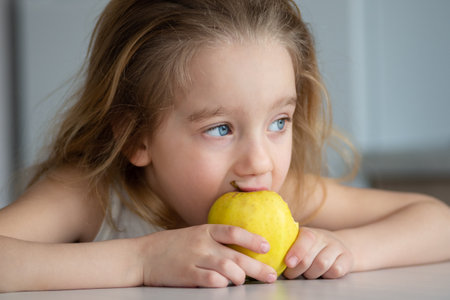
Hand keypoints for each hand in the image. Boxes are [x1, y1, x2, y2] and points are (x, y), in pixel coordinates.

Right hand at [138, 224, 276, 286]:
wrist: (143, 256)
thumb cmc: (172, 246)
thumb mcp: (194, 235)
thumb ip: (214, 240)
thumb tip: (240, 249)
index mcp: (205, 231)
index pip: (234, 232)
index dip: (252, 239)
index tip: (267, 247)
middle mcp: (203, 243)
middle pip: (236, 255)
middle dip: (257, 267)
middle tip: (271, 275)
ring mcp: (195, 259)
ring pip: (227, 268)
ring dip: (240, 277)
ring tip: (243, 281)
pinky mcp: (187, 275)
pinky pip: (211, 280)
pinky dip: (221, 283)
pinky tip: (224, 285)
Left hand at [283, 227, 352, 278]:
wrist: (339, 246)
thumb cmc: (311, 248)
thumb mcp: (299, 243)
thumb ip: (286, 247)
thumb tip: (271, 256)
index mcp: (309, 233)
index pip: (305, 239)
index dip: (296, 251)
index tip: (288, 263)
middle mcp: (324, 238)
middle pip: (310, 257)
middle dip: (297, 269)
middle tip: (291, 273)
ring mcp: (337, 247)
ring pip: (322, 264)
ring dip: (311, 273)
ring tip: (307, 273)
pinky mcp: (347, 258)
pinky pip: (335, 271)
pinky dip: (327, 275)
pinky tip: (322, 273)